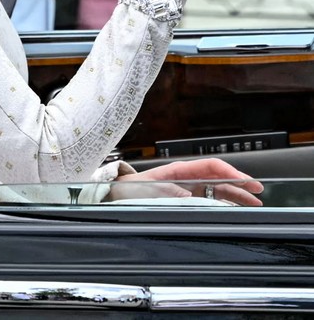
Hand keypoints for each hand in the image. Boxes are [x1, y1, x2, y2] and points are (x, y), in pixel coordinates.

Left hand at [106, 158, 263, 205]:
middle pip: (218, 178)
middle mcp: (186, 178)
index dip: (230, 172)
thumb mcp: (150, 190)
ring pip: (217, 189)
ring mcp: (187, 188)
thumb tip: (191, 196)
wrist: (117, 196)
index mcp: (179, 170)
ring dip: (235, 195)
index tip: (245, 180)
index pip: (210, 166)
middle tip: (258, 191)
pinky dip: (224, 203)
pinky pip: (209, 199)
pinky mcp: (186, 199)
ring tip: (253, 203)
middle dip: (239, 183)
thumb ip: (171, 192)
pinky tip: (235, 209)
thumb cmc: (131, 189)